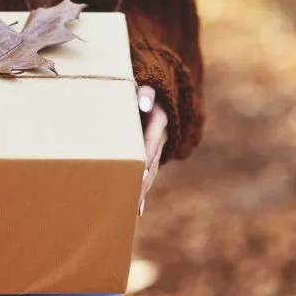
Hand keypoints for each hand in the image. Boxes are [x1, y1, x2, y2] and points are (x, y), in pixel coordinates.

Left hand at [137, 85, 166, 215]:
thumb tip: (143, 104)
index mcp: (160, 121)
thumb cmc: (144, 86)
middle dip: (143, 183)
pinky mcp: (152, 152)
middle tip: (133, 202)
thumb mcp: (147, 85)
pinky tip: (136, 208)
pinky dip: (142, 188)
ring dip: (143, 190)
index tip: (139, 176)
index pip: (151, 144)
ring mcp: (159, 146)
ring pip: (152, 171)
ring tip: (134, 210)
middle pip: (152, 163)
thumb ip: (145, 94)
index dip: (146, 160)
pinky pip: (148, 172)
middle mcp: (162, 136)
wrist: (158, 88)